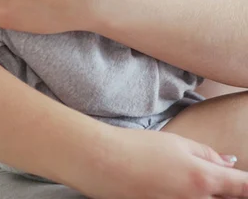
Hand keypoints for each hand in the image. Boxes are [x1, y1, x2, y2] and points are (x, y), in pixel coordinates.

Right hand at [81, 127, 247, 198]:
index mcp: (201, 179)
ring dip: (204, 194)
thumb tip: (229, 163)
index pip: (242, 187)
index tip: (247, 181)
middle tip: (213, 177)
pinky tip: (170, 186)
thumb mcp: (176, 142)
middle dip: (227, 190)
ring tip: (182, 178)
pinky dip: (186, 197)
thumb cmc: (138, 148)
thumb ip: (206, 154)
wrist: (102, 163)